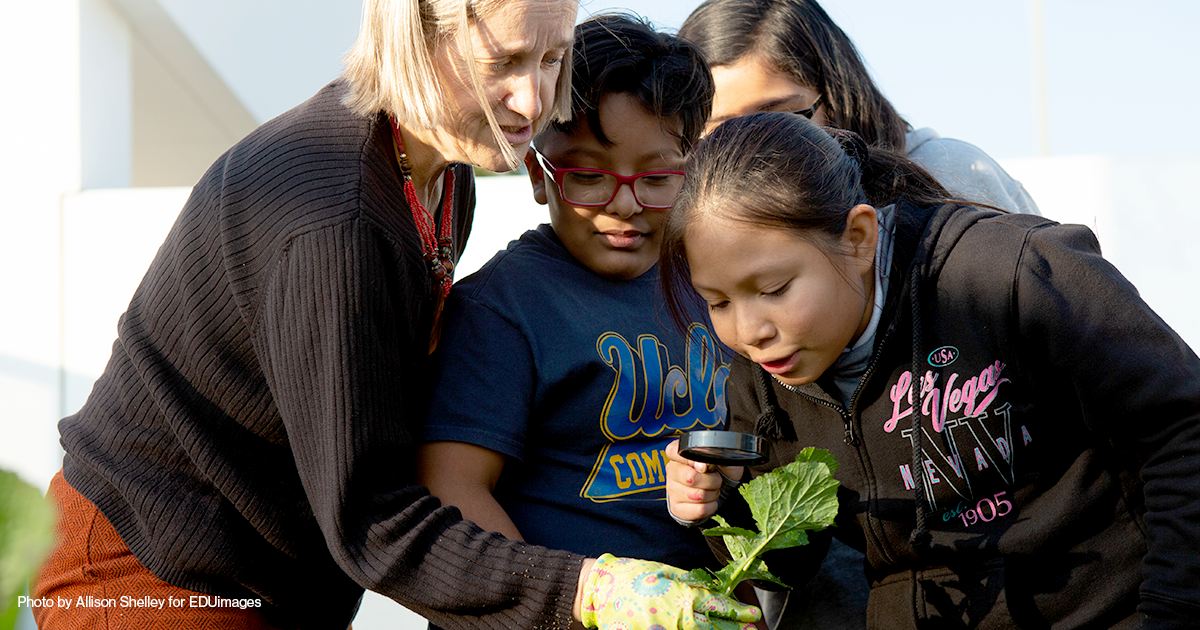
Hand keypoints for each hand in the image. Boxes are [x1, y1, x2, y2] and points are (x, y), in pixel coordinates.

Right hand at [579, 554, 759, 629]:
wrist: (602, 591)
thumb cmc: (634, 576)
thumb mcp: (667, 572)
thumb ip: (691, 583)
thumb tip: (714, 590)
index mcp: (684, 595)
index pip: (719, 606)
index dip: (739, 612)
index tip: (752, 615)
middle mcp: (680, 616)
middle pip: (716, 628)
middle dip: (735, 629)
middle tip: (750, 629)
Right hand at [664, 439, 742, 521]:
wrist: (724, 488)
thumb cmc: (720, 469)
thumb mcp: (721, 456)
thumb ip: (713, 453)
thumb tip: (702, 465)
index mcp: (678, 453)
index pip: (674, 451)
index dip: (692, 460)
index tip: (705, 466)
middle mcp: (672, 470)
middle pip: (691, 477)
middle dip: (711, 480)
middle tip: (715, 479)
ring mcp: (672, 490)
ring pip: (698, 496)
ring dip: (713, 493)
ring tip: (712, 489)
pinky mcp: (677, 508)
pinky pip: (699, 510)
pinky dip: (711, 506)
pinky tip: (709, 501)